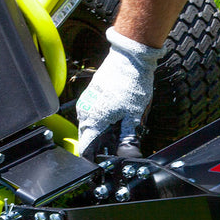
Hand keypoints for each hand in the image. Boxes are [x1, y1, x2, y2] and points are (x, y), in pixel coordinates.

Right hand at [76, 28, 163, 159]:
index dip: (93, 158)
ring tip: (118, 132)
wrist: (130, 57)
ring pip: (90, 125)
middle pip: (88, 137)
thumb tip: (128, 152)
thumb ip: (128, 136)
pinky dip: (100, 120)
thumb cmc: (132, 83)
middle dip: (99, 145)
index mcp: (94, 120)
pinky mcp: (91, 94)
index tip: (102, 162)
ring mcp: (87, 101)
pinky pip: (92, 113)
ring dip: (100, 132)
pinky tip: (115, 119)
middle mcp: (86, 112)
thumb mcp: (134, 114)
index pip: (86, 147)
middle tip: (115, 148)